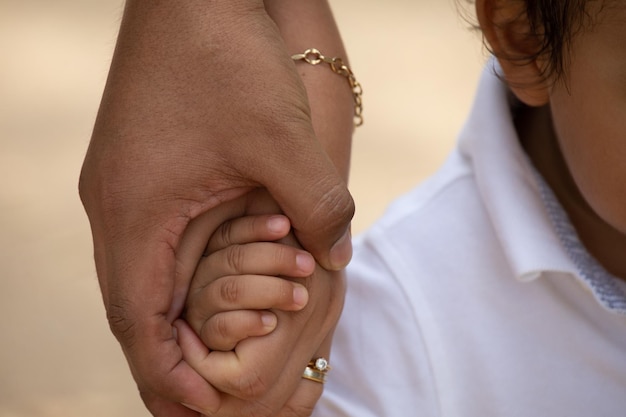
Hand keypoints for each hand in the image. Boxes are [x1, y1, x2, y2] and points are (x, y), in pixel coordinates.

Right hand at [79, 1, 351, 414]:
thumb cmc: (226, 55)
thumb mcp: (282, 139)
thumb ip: (318, 207)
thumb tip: (339, 258)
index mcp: (134, 212)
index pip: (137, 321)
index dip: (166, 373)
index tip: (202, 409)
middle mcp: (116, 208)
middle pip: (133, 307)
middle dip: (168, 357)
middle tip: (202, 402)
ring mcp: (125, 188)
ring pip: (143, 274)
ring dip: (177, 315)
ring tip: (209, 354)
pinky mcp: (142, 170)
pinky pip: (156, 240)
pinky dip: (181, 274)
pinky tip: (212, 285)